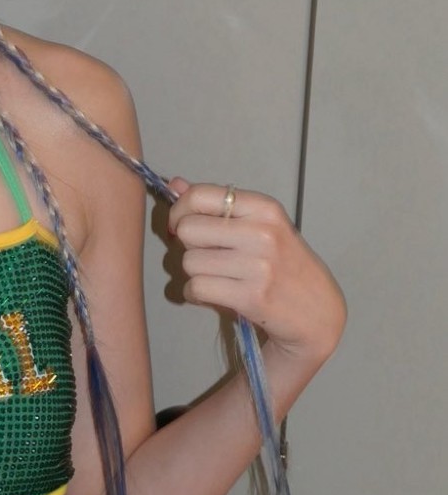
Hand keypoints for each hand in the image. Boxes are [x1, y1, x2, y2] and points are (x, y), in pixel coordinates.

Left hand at [167, 179, 346, 368]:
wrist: (318, 310)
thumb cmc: (286, 265)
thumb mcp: (262, 226)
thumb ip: (217, 205)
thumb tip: (175, 184)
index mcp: (264, 208)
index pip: (201, 196)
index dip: (180, 210)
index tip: (182, 224)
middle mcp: (262, 233)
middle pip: (188, 229)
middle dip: (188, 245)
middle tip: (207, 255)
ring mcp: (258, 266)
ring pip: (189, 261)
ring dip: (194, 273)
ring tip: (218, 277)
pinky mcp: (251, 297)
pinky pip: (196, 288)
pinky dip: (195, 294)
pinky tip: (214, 293)